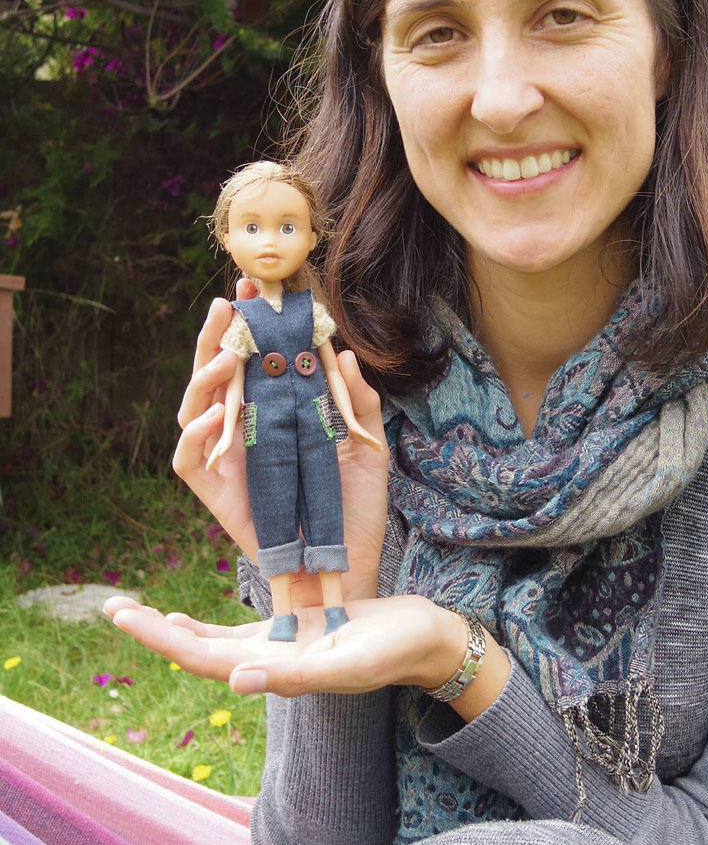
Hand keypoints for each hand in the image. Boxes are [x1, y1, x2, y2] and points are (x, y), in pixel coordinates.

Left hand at [104, 594, 465, 697]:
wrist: (424, 639)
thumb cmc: (396, 647)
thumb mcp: (351, 659)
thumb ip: (296, 674)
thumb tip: (235, 680)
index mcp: (279, 671)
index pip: (204, 658)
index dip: (162, 638)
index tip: (124, 615)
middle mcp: (270, 663)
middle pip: (197, 650)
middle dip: (153, 632)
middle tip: (111, 607)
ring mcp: (279, 649)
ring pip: (211, 643)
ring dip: (170, 630)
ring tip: (133, 612)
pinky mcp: (292, 632)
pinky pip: (236, 633)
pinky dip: (204, 627)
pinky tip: (183, 618)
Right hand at [174, 281, 388, 599]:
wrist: (347, 565)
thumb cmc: (354, 507)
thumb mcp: (367, 446)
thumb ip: (358, 402)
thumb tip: (344, 353)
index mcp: (275, 415)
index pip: (251, 362)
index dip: (249, 328)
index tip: (257, 291)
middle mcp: (243, 432)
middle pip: (216, 376)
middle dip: (218, 336)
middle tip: (230, 302)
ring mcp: (226, 462)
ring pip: (194, 410)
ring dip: (204, 378)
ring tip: (226, 354)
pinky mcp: (216, 495)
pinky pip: (190, 460)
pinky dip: (197, 435)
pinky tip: (218, 413)